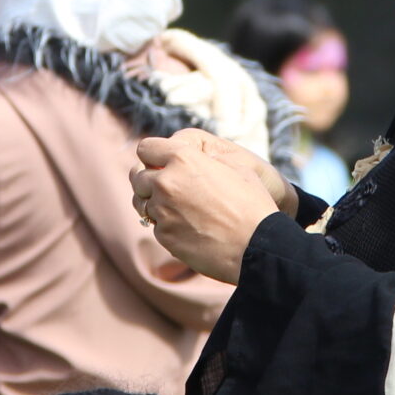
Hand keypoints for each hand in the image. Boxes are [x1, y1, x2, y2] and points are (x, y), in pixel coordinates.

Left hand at [131, 129, 284, 284]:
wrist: (256, 247)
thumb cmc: (252, 205)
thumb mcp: (236, 167)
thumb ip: (207, 159)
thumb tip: (198, 157)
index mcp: (183, 158)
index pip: (146, 147)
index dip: (153, 154)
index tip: (160, 162)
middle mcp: (166, 182)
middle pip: (137, 176)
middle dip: (149, 180)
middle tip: (166, 187)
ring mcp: (162, 211)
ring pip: (143, 203)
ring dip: (154, 203)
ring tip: (177, 208)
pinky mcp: (164, 236)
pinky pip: (156, 226)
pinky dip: (166, 225)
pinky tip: (187, 227)